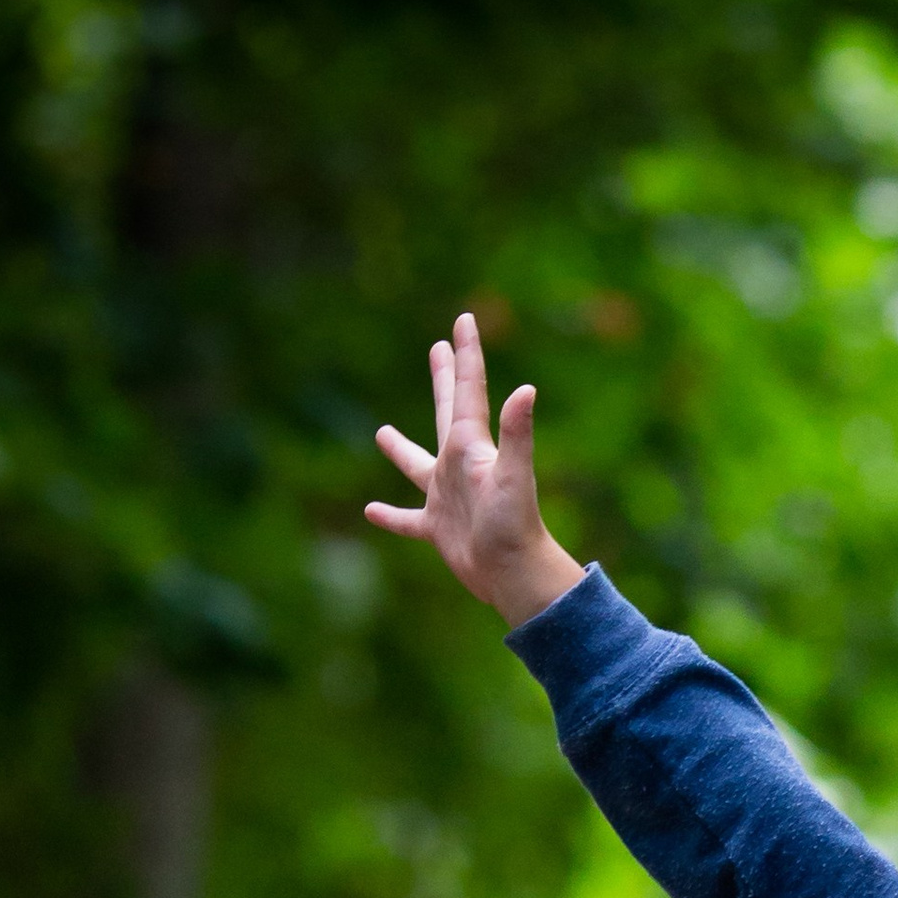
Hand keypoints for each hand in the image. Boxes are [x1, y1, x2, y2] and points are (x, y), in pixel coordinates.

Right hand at [365, 312, 584, 625]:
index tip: (463, 321)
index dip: (466, 355)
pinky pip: (408, 520)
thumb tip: (526, 390)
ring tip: (381, 432)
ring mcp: (447, 498)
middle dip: (444, 379)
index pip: (469, 391)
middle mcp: (459, 466)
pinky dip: (391, 517)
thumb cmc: (515, 526)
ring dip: (401, 450)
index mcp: (472, 447)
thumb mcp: (513, 476)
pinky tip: (370, 512)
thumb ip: (517, 433)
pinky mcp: (438, 530)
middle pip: (448, 412)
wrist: (516, 576)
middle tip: (438, 348)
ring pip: (417, 466)